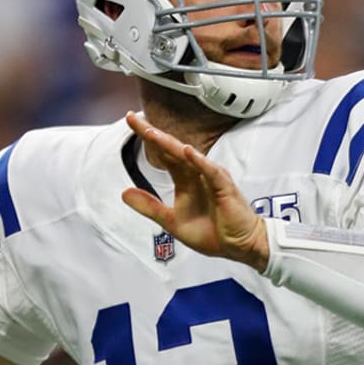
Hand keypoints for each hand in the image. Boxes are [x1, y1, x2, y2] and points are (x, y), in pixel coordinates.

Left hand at [122, 112, 268, 270]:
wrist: (239, 246)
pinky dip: (199, 161)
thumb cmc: (212, 232)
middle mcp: (197, 173)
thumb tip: (124, 193)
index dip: (148, 138)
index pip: (163, 154)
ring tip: (152, 133)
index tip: (131, 121)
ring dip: (170, 144)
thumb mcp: (172, 221)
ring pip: (189, 156)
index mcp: (185, 179)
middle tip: (133, 118)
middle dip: (152, 133)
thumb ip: (150, 207)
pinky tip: (187, 151)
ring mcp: (211, 178)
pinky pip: (211, 171)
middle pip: (172, 149)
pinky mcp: (225, 187)